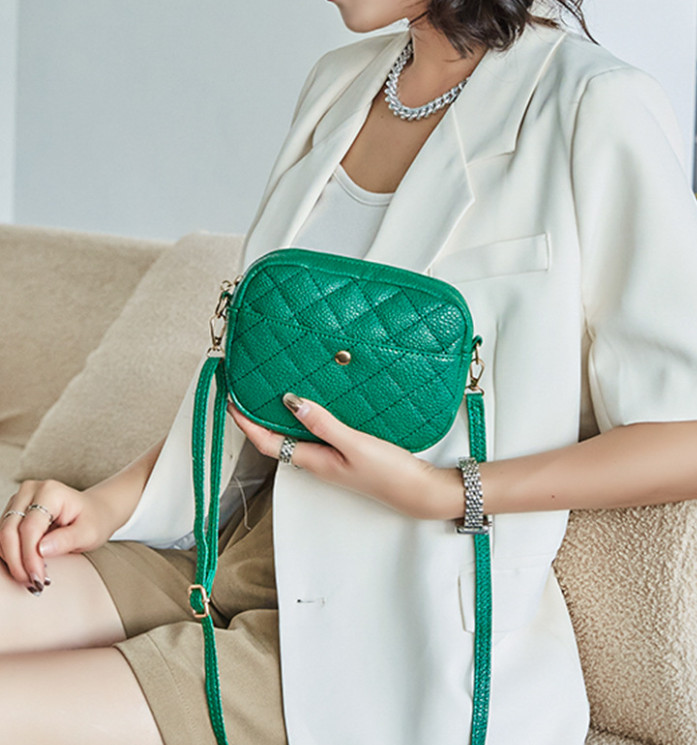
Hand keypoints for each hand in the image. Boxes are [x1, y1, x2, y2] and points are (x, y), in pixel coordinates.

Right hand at [0, 480, 116, 589]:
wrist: (95, 511)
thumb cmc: (94, 520)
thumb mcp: (89, 532)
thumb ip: (67, 540)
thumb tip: (41, 550)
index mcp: (50, 492)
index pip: (30, 528)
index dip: (30, 556)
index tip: (38, 578)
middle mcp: (30, 491)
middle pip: (9, 531)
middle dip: (17, 562)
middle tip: (32, 583)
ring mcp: (19, 500)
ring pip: (2, 536)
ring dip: (12, 561)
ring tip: (31, 578)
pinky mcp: (14, 512)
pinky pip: (4, 537)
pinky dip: (12, 555)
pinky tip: (26, 568)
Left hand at [228, 393, 461, 520]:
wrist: (418, 491)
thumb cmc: (388, 473)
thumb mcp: (354, 445)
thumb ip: (323, 424)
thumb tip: (291, 402)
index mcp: (314, 462)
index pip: (268, 442)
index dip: (246, 424)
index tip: (231, 401)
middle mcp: (318, 462)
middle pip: (276, 440)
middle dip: (256, 419)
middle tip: (245, 393)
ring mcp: (331, 459)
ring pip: (294, 437)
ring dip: (278, 419)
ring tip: (269, 395)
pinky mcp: (345, 454)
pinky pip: (314, 435)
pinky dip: (303, 419)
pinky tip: (310, 406)